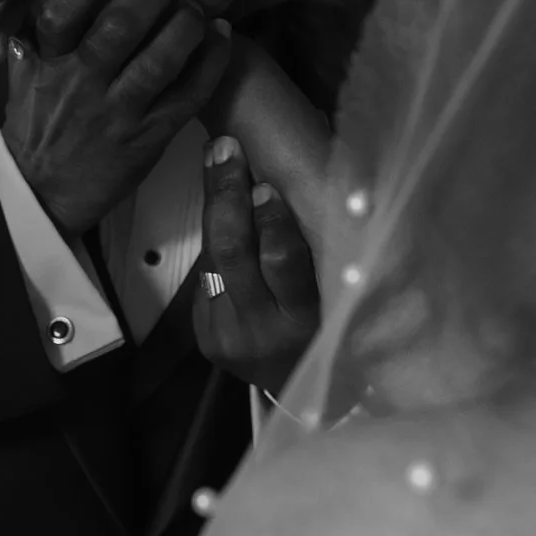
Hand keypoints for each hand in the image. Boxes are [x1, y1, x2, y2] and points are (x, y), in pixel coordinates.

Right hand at [0, 0, 232, 234]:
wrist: (42, 194)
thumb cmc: (35, 121)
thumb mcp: (23, 57)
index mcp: (46, 62)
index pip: (62, 6)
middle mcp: (81, 84)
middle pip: (121, 24)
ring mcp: (118, 113)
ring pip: (161, 58)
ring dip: (186, 23)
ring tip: (195, 9)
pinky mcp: (150, 138)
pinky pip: (188, 95)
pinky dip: (212, 61)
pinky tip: (221, 36)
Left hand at [194, 135, 320, 394]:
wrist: (297, 386)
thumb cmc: (326, 329)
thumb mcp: (332, 298)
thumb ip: (311, 253)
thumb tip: (286, 185)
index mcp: (304, 320)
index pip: (282, 262)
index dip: (271, 219)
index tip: (265, 183)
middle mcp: (260, 330)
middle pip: (231, 251)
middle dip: (226, 195)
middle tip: (225, 149)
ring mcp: (225, 334)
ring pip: (211, 257)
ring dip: (216, 208)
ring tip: (219, 161)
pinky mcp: (203, 335)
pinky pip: (205, 274)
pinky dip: (216, 242)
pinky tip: (225, 214)